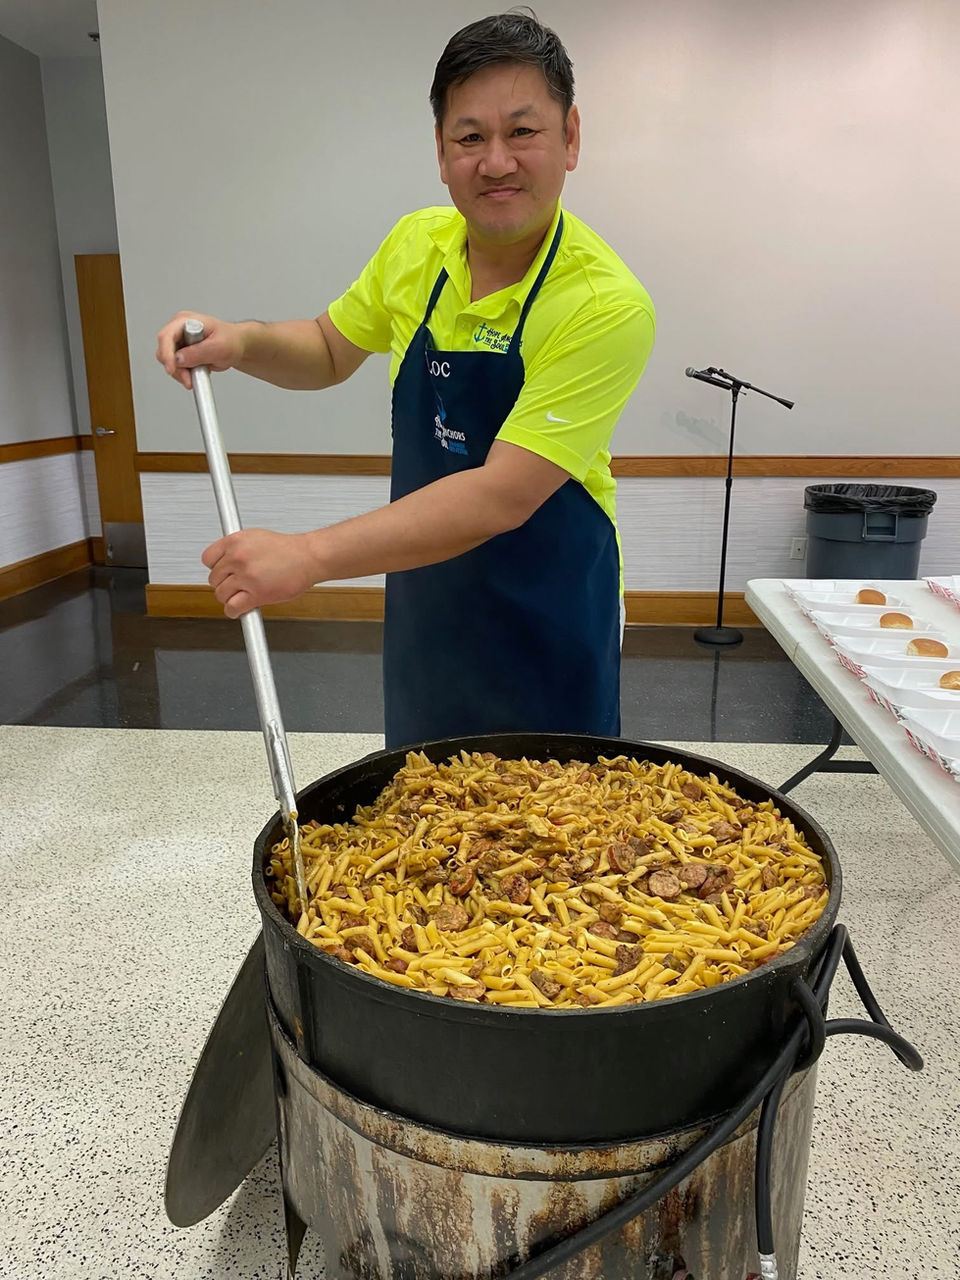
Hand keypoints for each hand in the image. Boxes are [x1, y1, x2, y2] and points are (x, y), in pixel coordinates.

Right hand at [156, 311, 246, 389]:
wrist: (237, 346)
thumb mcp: (219, 347)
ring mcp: (179, 341)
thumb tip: (179, 359)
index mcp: (186, 320)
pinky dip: (185, 373)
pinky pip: (176, 366)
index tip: (172, 369)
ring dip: (182, 373)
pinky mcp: (181, 352)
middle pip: (164, 351)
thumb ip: (199, 352)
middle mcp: (179, 329)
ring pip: (169, 362)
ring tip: (200, 372)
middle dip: (176, 368)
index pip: (166, 336)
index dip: (166, 354)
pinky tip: (197, 371)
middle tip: (189, 379)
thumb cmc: (231, 340)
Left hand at [202, 529, 319, 617]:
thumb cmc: (288, 549)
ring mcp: (247, 576)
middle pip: (213, 579)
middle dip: (224, 584)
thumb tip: (223, 560)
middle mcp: (238, 557)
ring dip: (230, 598)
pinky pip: (232, 608)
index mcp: (235, 541)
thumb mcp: (255, 537)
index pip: (207, 559)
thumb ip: (237, 548)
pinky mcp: (256, 594)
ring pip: (221, 595)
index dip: (215, 568)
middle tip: (237, 585)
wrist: (308, 557)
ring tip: (242, 595)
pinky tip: (241, 608)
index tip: (222, 572)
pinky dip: (234, 611)